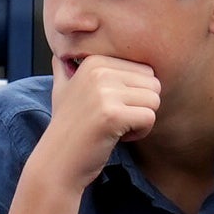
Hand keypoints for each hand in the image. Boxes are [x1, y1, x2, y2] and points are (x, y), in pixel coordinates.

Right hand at [41, 54, 160, 188]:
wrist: (58, 162)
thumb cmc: (68, 127)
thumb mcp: (63, 90)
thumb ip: (66, 68)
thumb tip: (64, 51)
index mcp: (94, 61)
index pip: (146, 70)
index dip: (134, 94)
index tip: (109, 107)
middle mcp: (98, 71)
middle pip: (153, 84)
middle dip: (141, 106)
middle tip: (114, 120)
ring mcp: (104, 92)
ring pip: (154, 100)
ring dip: (140, 120)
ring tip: (114, 127)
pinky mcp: (112, 114)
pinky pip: (150, 118)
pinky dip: (139, 133)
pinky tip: (116, 137)